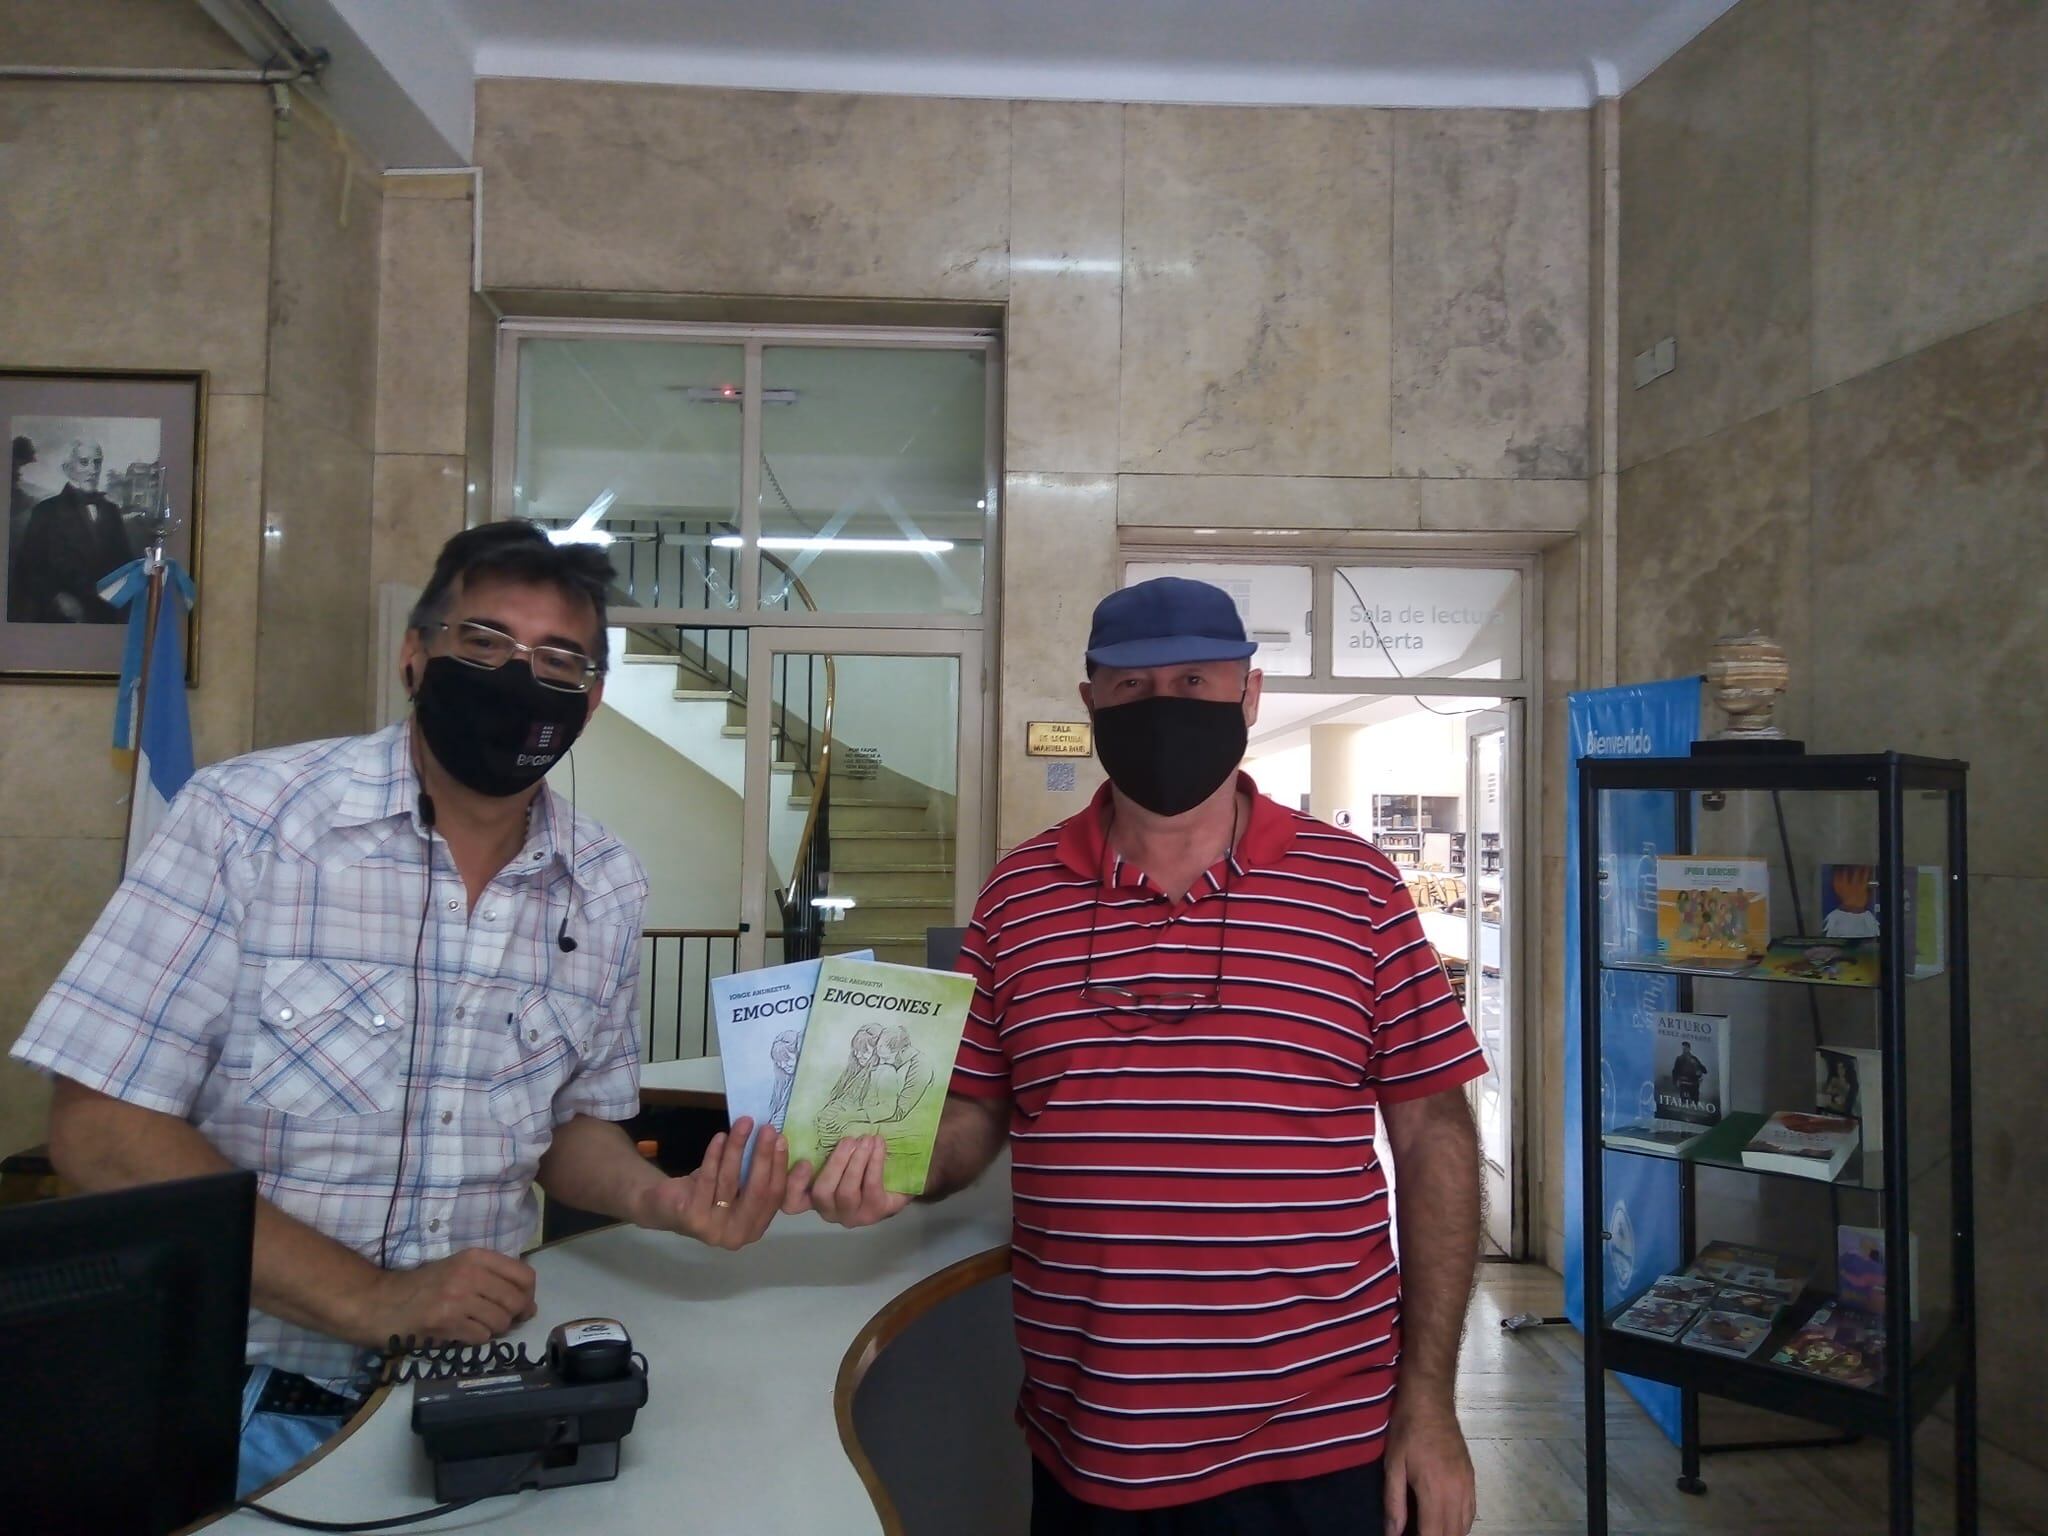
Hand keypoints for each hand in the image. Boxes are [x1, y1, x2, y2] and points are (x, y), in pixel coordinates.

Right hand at [361, 1247, 537, 1346]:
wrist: (381, 1302)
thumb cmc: (424, 1286)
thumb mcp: (460, 1270)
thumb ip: (496, 1281)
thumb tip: (530, 1306)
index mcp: (476, 1257)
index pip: (525, 1276)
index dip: (528, 1295)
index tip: (520, 1305)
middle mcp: (469, 1274)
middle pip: (516, 1302)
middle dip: (513, 1317)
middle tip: (499, 1321)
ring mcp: (457, 1298)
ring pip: (500, 1322)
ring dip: (492, 1329)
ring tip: (474, 1324)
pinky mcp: (445, 1323)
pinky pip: (481, 1337)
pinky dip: (475, 1339)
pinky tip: (460, 1332)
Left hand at [630, 1117, 786, 1250]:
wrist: (666, 1207)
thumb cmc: (709, 1194)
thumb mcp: (738, 1187)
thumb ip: (758, 1175)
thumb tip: (779, 1141)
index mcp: (755, 1228)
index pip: (775, 1196)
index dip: (780, 1167)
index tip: (782, 1139)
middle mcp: (738, 1235)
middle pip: (757, 1191)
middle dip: (763, 1156)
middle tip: (767, 1128)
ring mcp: (714, 1229)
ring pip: (731, 1181)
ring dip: (738, 1148)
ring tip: (743, 1124)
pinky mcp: (692, 1217)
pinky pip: (708, 1179)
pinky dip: (715, 1155)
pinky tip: (720, 1137)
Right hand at [785, 1135, 911, 1227]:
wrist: (897, 1183)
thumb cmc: (860, 1166)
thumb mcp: (840, 1156)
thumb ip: (824, 1149)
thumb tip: (816, 1122)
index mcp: (813, 1197)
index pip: (792, 1201)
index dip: (794, 1184)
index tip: (804, 1161)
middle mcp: (828, 1210)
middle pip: (822, 1192)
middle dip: (835, 1163)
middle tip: (848, 1140)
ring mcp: (851, 1215)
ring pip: (846, 1191)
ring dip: (857, 1162)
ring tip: (867, 1140)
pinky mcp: (873, 1213)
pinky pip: (870, 1187)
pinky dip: (874, 1163)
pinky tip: (879, 1146)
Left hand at [1383, 1394, 1474, 1535]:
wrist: (1431, 1399)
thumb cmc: (1407, 1430)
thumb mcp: (1392, 1465)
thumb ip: (1394, 1503)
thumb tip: (1393, 1534)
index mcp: (1434, 1491)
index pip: (1433, 1535)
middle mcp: (1456, 1492)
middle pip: (1452, 1535)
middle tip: (1416, 1534)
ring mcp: (1467, 1485)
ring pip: (1464, 1527)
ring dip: (1449, 1535)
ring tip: (1429, 1530)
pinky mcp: (1472, 1478)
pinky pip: (1471, 1513)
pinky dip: (1460, 1525)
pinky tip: (1446, 1523)